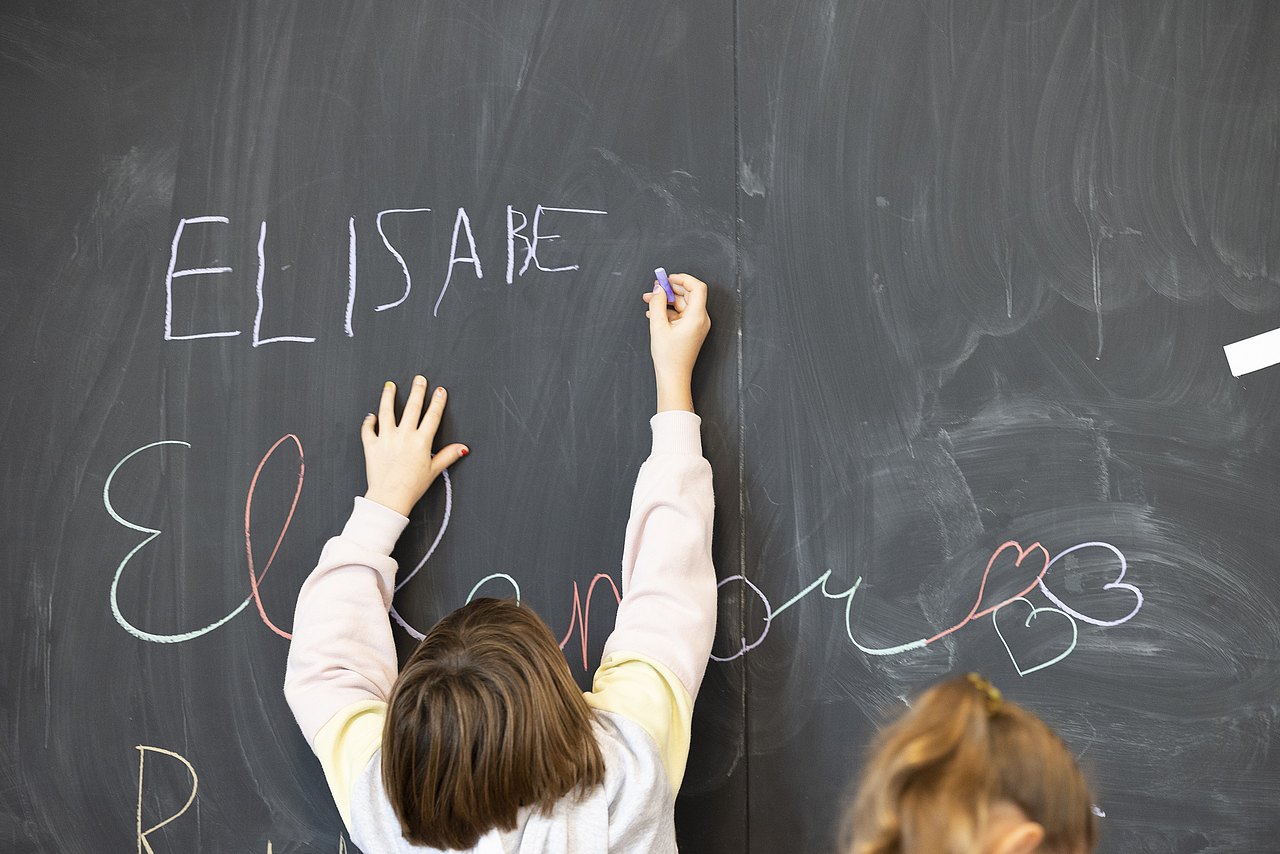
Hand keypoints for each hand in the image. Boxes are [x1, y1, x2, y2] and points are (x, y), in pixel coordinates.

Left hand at [361, 375, 468, 515]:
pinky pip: (368, 429)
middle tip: (419, 380)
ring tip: (390, 386)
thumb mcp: (434, 471)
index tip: (440, 391)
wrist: (389, 498)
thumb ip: (448, 456)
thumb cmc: (412, 487)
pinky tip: (371, 415)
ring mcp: (386, 438)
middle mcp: (404, 436)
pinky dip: (369, 421)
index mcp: (421, 442)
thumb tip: (463, 448)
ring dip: (388, 396)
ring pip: (387, 411)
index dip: (437, 402)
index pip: (432, 416)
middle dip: (417, 391)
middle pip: (411, 408)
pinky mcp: (371, 445)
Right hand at [642, 273, 710, 412]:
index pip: (697, 287)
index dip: (683, 279)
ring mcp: (697, 325)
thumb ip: (658, 303)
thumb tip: (658, 288)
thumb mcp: (658, 326)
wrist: (674, 377)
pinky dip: (669, 310)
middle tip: (656, 287)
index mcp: (697, 317)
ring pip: (683, 304)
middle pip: (689, 294)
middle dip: (671, 289)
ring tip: (649, 300)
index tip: (668, 278)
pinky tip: (654, 312)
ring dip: (667, 300)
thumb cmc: (669, 357)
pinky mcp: (691, 330)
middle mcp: (701, 319)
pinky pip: (681, 314)